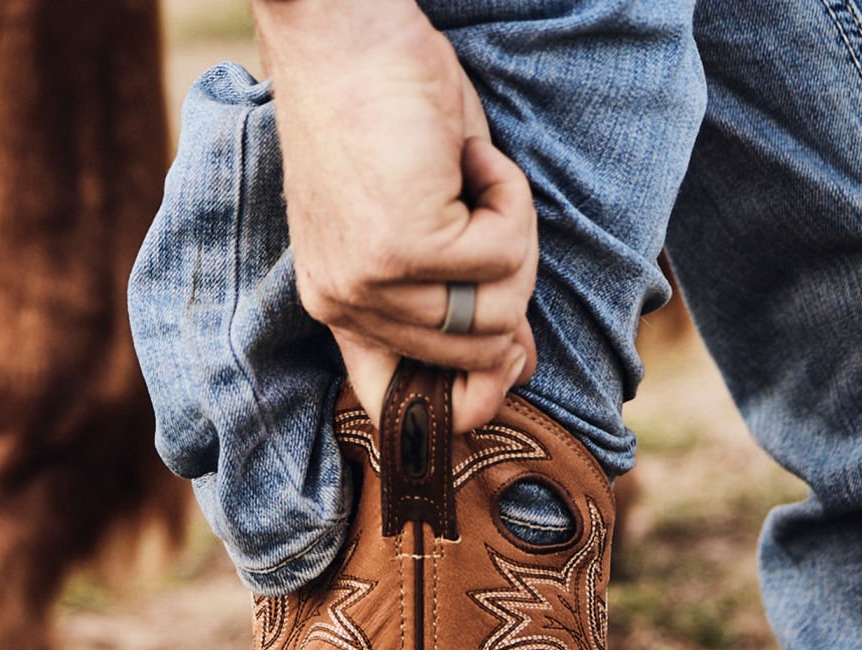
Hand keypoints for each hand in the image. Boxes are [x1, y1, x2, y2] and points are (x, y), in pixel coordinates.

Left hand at [254, 0, 537, 430]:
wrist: (343, 32)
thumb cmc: (384, 113)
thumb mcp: (425, 220)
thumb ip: (463, 297)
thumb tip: (521, 364)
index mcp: (340, 306)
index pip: (396, 401)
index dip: (466, 398)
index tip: (511, 366)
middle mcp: (347, 306)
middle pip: (477, 352)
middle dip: (511, 283)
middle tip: (492, 211)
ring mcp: (372, 283)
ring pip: (499, 310)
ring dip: (514, 236)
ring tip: (472, 176)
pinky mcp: (403, 248)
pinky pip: (505, 254)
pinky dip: (510, 198)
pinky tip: (471, 157)